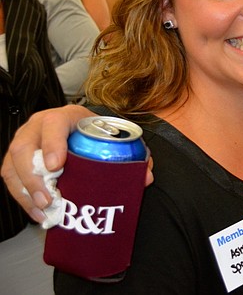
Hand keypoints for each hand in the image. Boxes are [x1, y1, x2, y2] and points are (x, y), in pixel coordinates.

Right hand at [1, 106, 154, 223]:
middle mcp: (38, 126)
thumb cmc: (94, 132)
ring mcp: (23, 141)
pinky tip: (36, 212)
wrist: (80, 126)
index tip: (57, 166)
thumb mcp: (112, 135)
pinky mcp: (16, 158)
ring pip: (12, 165)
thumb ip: (131, 153)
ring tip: (43, 210)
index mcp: (64, 116)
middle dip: (34, 177)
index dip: (52, 145)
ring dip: (25, 191)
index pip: (53, 125)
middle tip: (50, 198)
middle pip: (24, 148)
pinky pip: (10, 177)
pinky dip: (21, 197)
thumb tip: (145, 176)